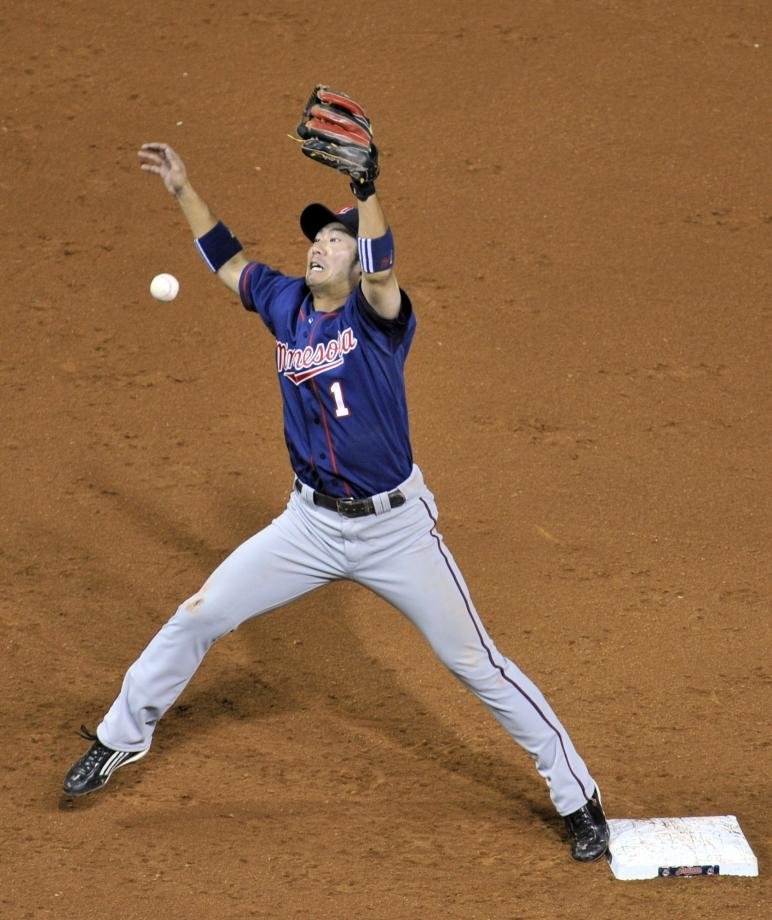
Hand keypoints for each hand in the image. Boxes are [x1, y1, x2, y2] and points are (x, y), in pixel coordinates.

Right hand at [138, 142, 187, 194]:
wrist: (181, 192)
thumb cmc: (180, 181)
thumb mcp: (176, 169)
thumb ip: (172, 159)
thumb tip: (167, 150)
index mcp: (174, 158)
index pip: (164, 148)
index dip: (156, 145)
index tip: (148, 146)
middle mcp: (170, 161)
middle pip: (159, 151)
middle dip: (150, 149)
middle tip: (142, 148)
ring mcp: (166, 167)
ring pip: (155, 159)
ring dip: (147, 156)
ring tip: (139, 154)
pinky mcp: (163, 173)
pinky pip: (154, 168)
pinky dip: (148, 167)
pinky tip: (142, 167)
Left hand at [296, 86, 378, 200]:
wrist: (365, 170)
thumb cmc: (351, 146)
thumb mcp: (349, 130)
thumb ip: (335, 118)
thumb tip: (313, 107)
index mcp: (365, 124)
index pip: (353, 108)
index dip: (337, 99)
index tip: (321, 93)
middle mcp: (366, 136)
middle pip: (346, 121)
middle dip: (328, 114)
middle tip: (313, 110)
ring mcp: (362, 150)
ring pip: (340, 137)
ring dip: (322, 130)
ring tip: (307, 126)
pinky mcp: (355, 164)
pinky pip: (333, 155)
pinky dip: (319, 149)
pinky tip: (305, 147)